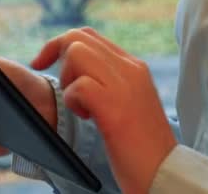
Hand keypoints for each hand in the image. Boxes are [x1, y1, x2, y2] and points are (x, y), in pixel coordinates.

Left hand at [32, 27, 176, 193]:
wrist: (165, 171)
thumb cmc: (142, 144)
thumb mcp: (129, 101)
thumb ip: (110, 81)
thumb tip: (78, 72)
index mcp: (133, 67)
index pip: (89, 36)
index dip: (60, 45)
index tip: (43, 63)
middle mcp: (130, 69)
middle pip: (78, 37)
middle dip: (54, 56)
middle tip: (56, 84)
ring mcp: (124, 86)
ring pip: (76, 53)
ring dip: (67, 78)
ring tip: (80, 105)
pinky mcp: (114, 108)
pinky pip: (79, 85)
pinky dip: (73, 100)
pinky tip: (87, 117)